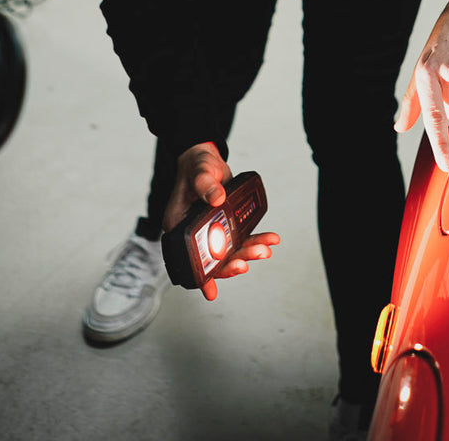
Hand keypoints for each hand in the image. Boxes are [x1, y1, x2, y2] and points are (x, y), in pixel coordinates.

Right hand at [162, 143, 279, 301]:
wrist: (208, 160)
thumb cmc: (197, 166)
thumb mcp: (200, 172)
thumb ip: (205, 184)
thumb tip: (216, 198)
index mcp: (179, 226)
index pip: (188, 257)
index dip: (199, 275)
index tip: (211, 289)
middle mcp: (193, 233)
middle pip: (211, 259)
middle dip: (231, 264)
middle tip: (246, 264)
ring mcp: (210, 231)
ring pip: (229, 252)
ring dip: (247, 253)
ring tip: (264, 249)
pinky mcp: (224, 225)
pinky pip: (240, 239)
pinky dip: (255, 241)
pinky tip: (269, 239)